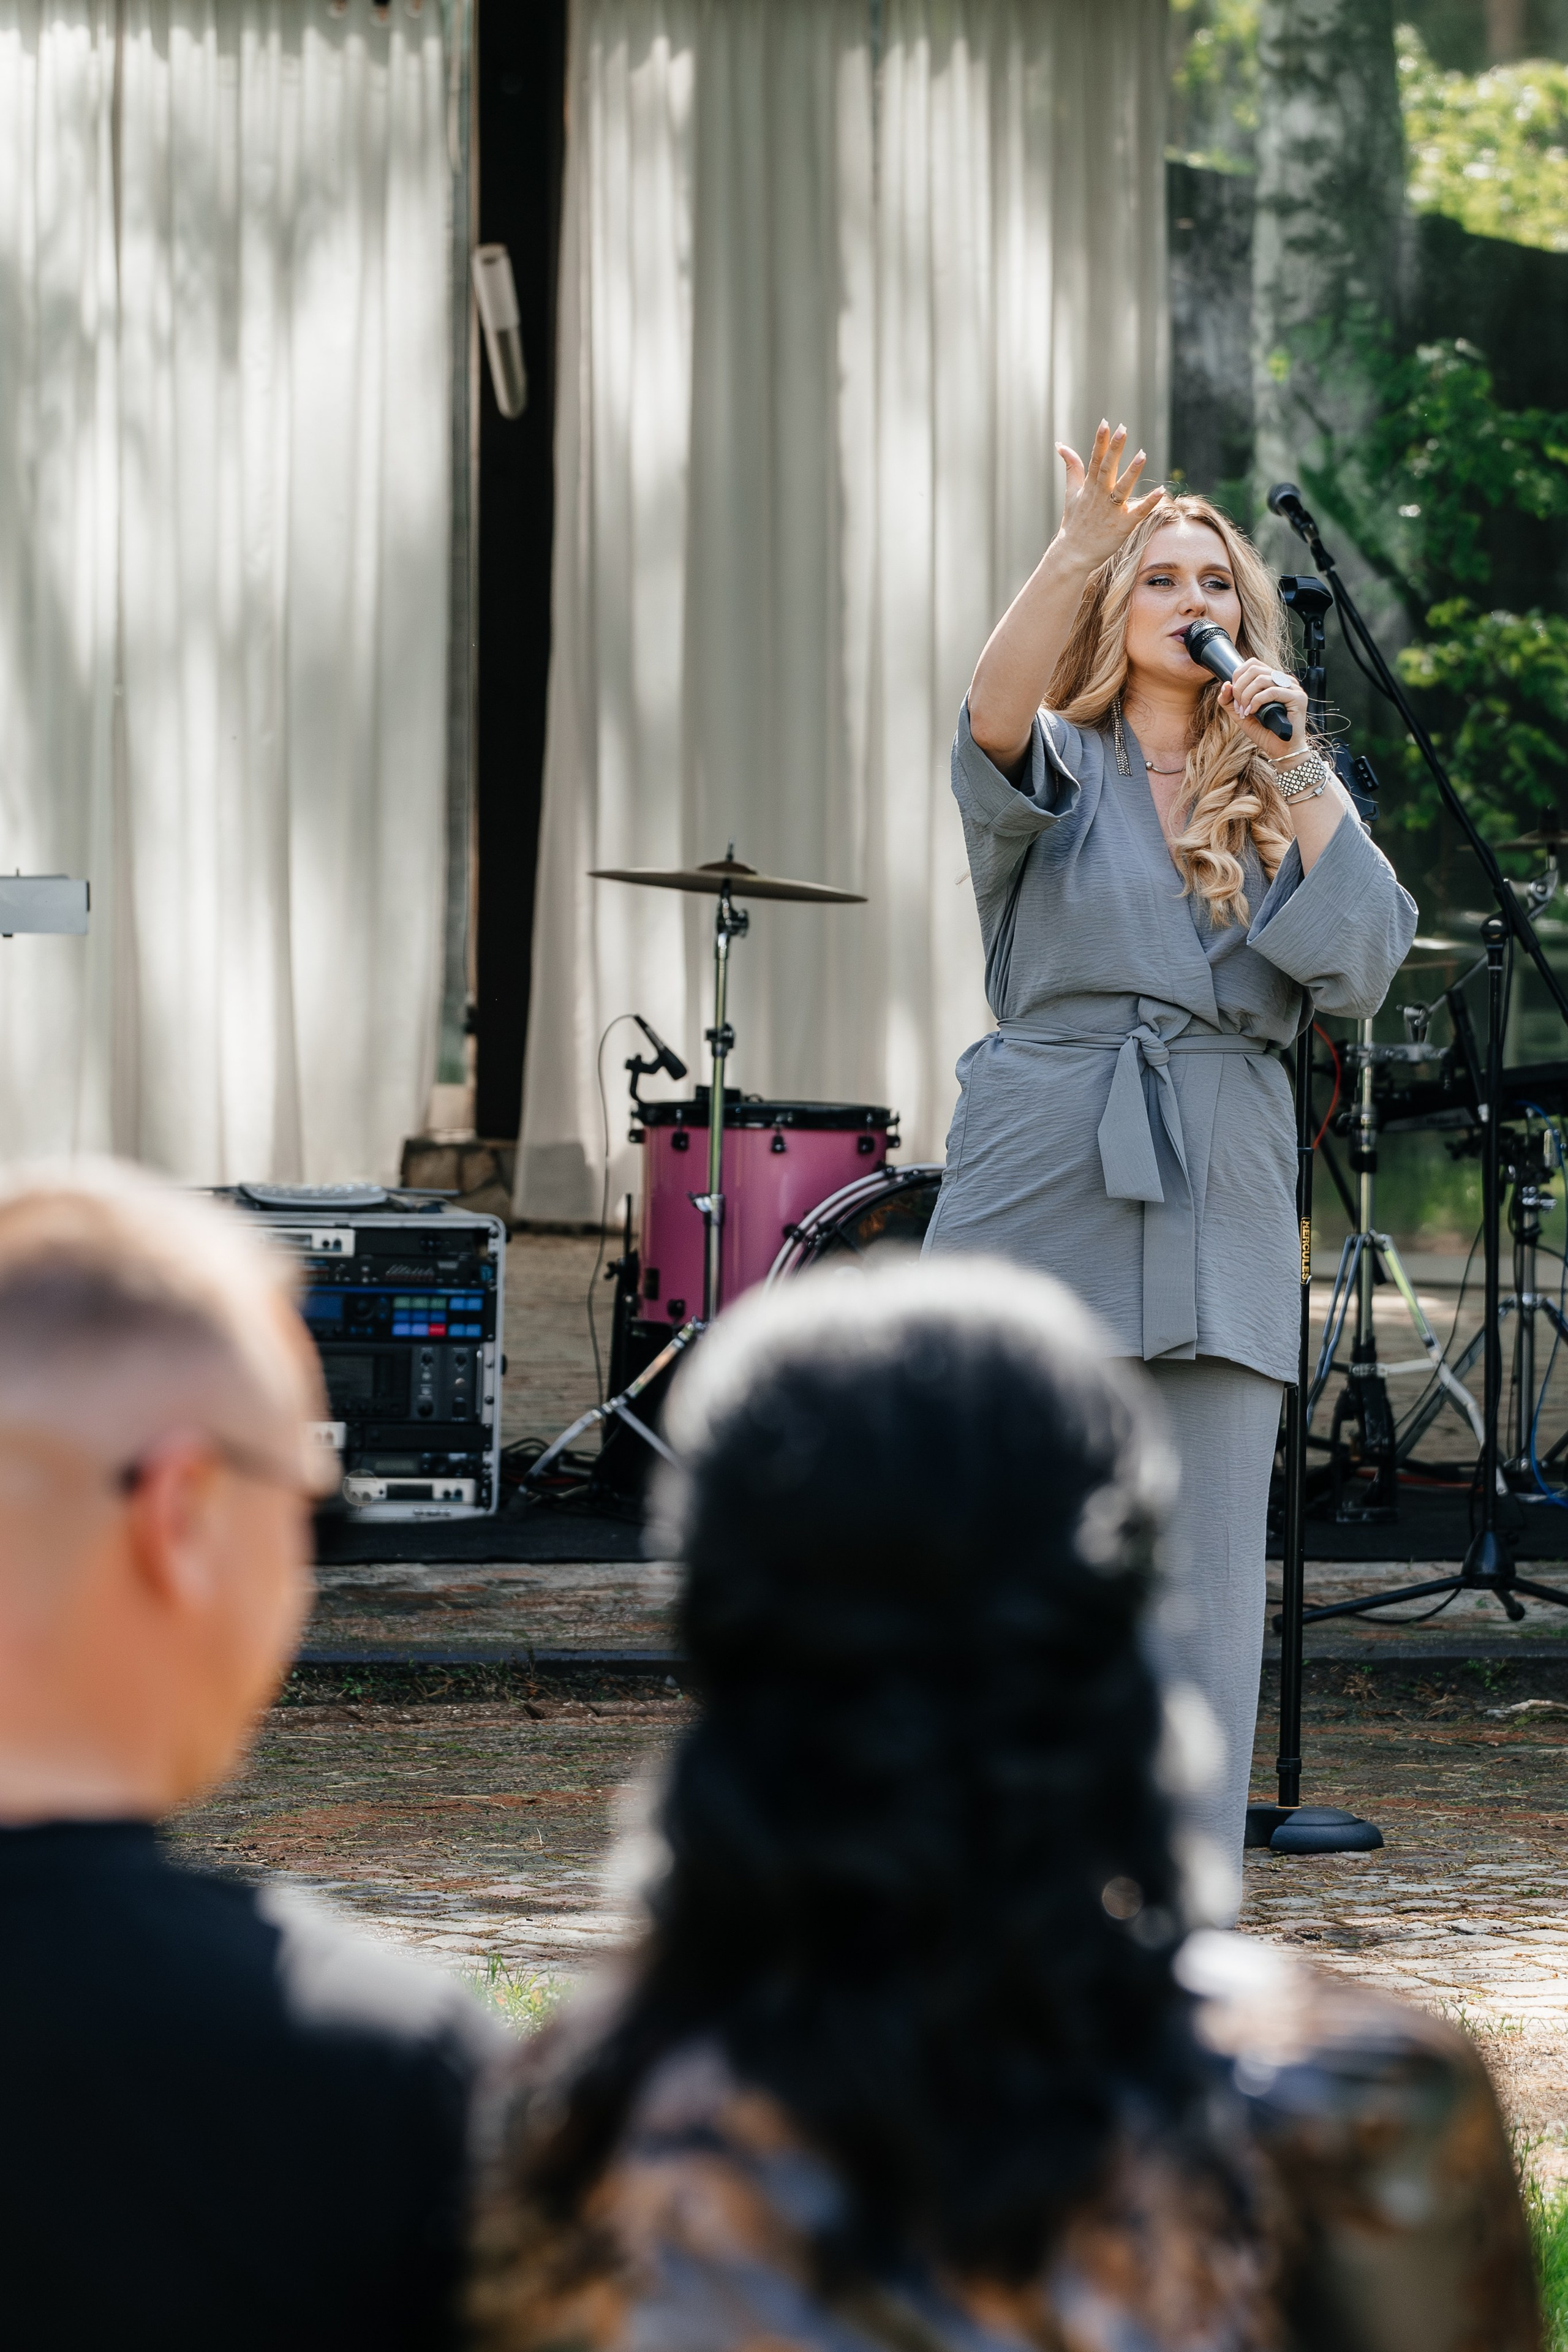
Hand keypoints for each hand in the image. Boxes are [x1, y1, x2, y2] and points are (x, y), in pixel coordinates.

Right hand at [1054, 422, 1165, 570]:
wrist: (1072, 555)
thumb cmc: (1074, 523)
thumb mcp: (1071, 493)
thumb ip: (1072, 467)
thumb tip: (1061, 445)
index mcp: (1089, 487)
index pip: (1095, 460)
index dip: (1100, 441)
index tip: (1105, 423)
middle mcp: (1099, 497)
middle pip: (1107, 469)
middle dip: (1114, 449)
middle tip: (1123, 429)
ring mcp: (1110, 512)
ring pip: (1122, 488)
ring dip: (1132, 472)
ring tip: (1142, 454)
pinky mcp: (1122, 526)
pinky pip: (1138, 513)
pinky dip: (1148, 502)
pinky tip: (1161, 491)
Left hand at [1218, 657, 1308, 758]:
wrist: (1281, 750)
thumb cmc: (1264, 731)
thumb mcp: (1240, 714)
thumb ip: (1229, 701)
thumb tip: (1225, 685)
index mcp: (1273, 679)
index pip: (1252, 664)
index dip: (1237, 677)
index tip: (1234, 697)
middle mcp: (1284, 679)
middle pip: (1254, 669)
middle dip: (1240, 688)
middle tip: (1239, 707)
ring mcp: (1292, 687)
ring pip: (1261, 679)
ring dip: (1247, 696)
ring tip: (1246, 712)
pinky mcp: (1298, 697)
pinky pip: (1272, 691)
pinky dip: (1257, 701)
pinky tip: (1254, 712)